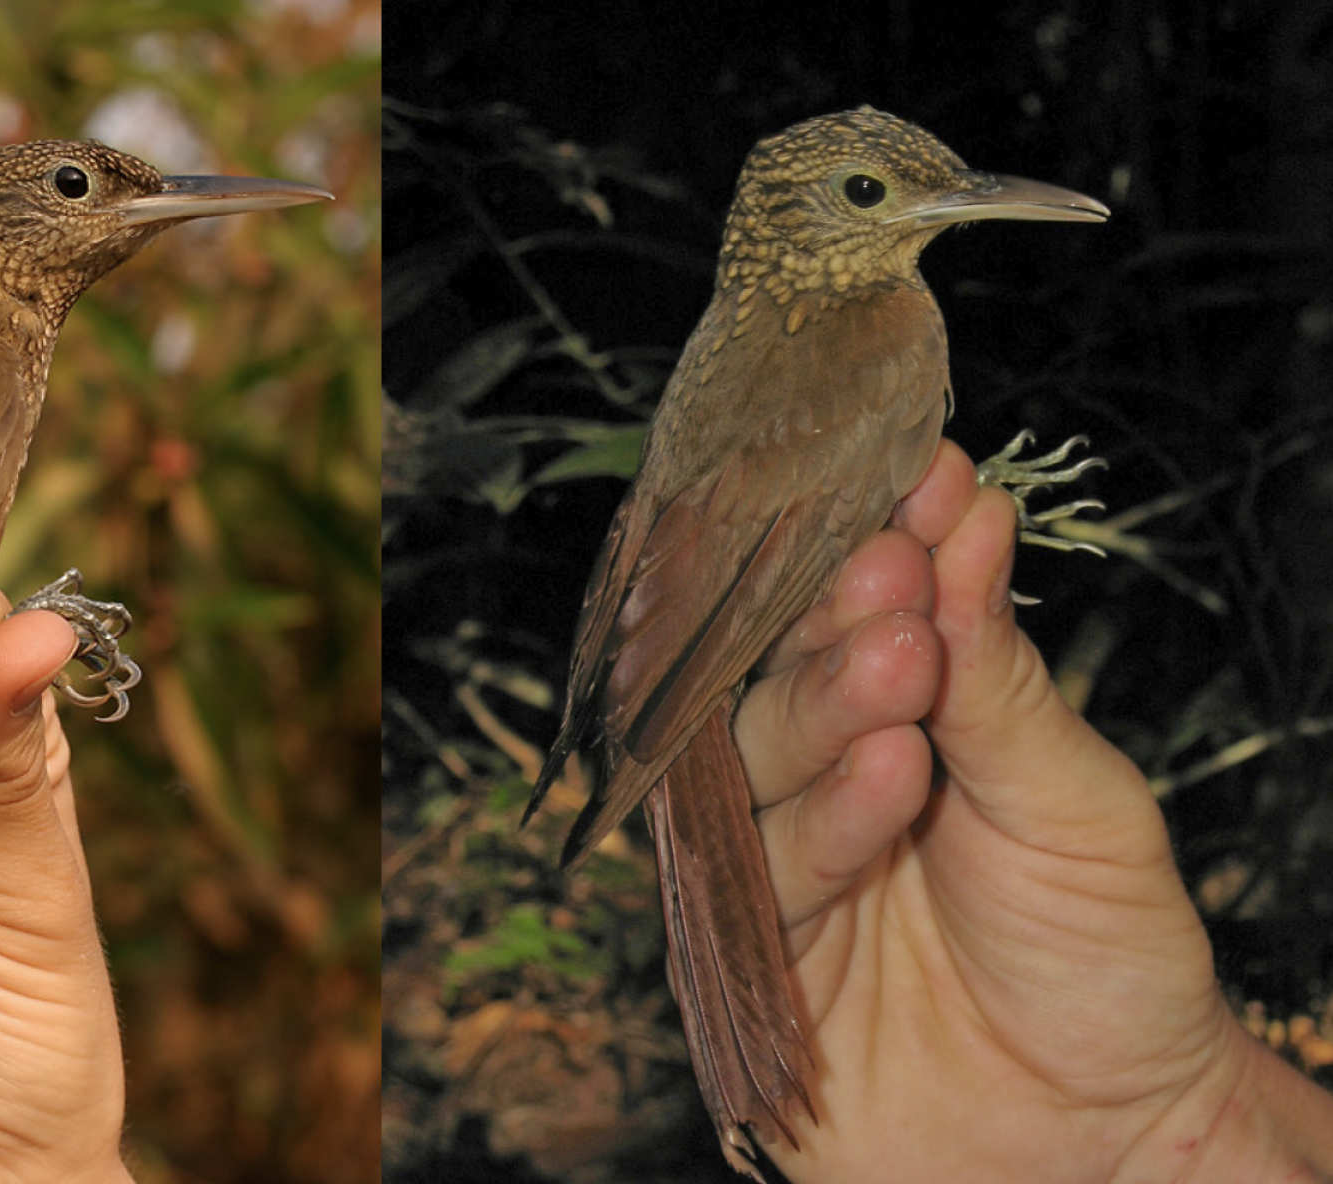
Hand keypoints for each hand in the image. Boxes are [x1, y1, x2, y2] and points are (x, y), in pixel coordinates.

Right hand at [733, 440, 1332, 1181]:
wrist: (1109, 1135)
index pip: (859, 608)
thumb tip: (968, 515)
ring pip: (757, 756)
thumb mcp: (1080, 799)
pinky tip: (889, 772)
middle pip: (786, 669)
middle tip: (891, 568)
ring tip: (904, 660)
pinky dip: (825, 817)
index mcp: (899, 722)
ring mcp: (782, 858)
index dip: (880, 540)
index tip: (915, 472)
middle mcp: (823, 775)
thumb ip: (1000, 674)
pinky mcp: (750, 949)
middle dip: (837, 614)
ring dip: (826, 701)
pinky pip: (763, 870)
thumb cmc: (1104, 956)